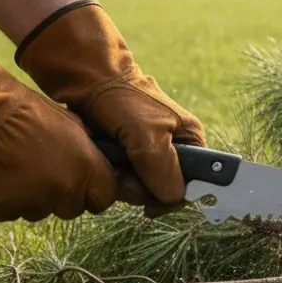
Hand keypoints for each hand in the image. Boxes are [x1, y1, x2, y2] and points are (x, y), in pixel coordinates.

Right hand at [0, 20, 117, 221]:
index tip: (85, 186)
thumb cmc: (27, 111)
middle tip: (46, 174)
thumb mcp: (72, 125)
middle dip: (63, 196)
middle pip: (72, 209)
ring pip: (39, 211)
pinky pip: (9, 212)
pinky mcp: (0, 208)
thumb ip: (88, 151)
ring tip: (18, 170)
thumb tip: (97, 163)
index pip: (104, 199)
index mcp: (86, 170)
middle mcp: (62, 191)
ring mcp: (31, 202)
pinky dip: (4, 200)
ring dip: (32, 198)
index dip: (94, 192)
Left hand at [15, 0, 205, 211]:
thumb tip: (173, 198)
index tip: (149, 203)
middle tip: (121, 172)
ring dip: (122, 181)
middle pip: (163, 190)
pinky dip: (111, 174)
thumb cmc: (123, 99)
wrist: (87, 79)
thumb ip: (164, 169)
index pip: (194, 185)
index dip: (172, 197)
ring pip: (141, 187)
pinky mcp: (128, 153)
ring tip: (109, 160)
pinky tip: (103, 159)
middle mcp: (174, 149)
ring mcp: (149, 152)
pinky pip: (124, 178)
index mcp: (191, 141)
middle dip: (140, 188)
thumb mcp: (148, 135)